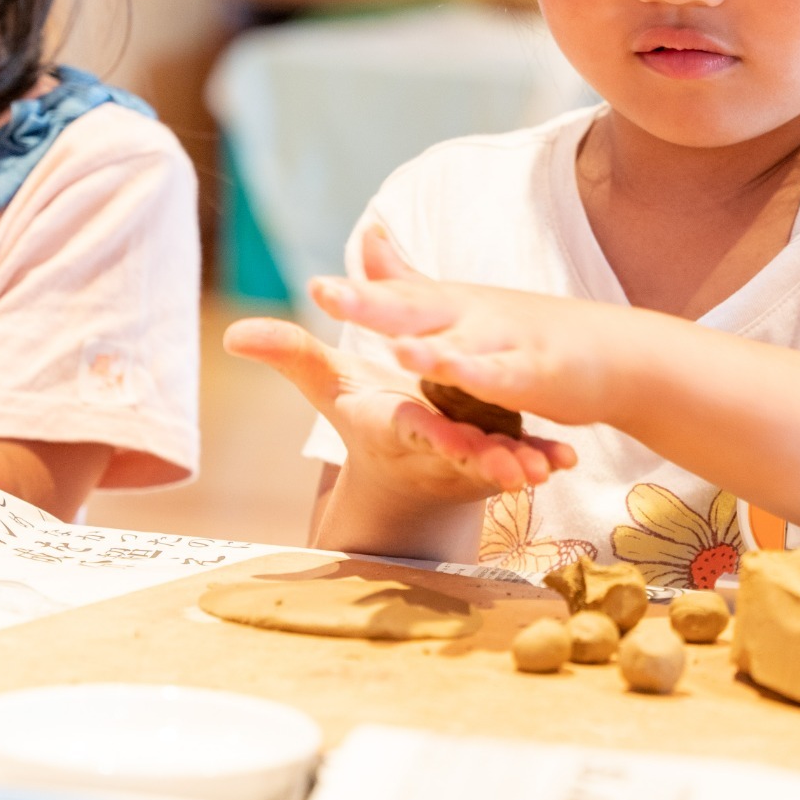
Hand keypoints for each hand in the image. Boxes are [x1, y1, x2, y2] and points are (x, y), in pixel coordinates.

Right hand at [222, 309, 577, 505]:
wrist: (398, 466)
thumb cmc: (366, 414)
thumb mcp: (329, 384)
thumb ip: (291, 355)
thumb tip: (233, 333)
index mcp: (394, 424)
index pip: (408, 425)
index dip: (423, 427)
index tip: (437, 430)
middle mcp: (433, 445)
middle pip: (457, 453)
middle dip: (480, 459)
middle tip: (508, 463)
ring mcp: (469, 457)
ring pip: (495, 465)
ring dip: (518, 466)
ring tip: (542, 466)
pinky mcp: (497, 459)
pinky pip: (525, 459)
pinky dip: (543, 458)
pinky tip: (566, 456)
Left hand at [300, 226, 630, 425]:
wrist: (616, 350)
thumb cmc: (527, 329)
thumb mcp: (459, 304)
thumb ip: (407, 281)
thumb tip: (366, 239)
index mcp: (450, 305)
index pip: (396, 296)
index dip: (357, 294)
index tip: (314, 287)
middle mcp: (474, 316)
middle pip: (417, 310)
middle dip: (373, 304)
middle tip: (330, 295)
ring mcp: (509, 343)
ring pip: (464, 346)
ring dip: (431, 349)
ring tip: (396, 350)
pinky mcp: (542, 374)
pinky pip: (511, 378)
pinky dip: (490, 379)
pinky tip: (470, 382)